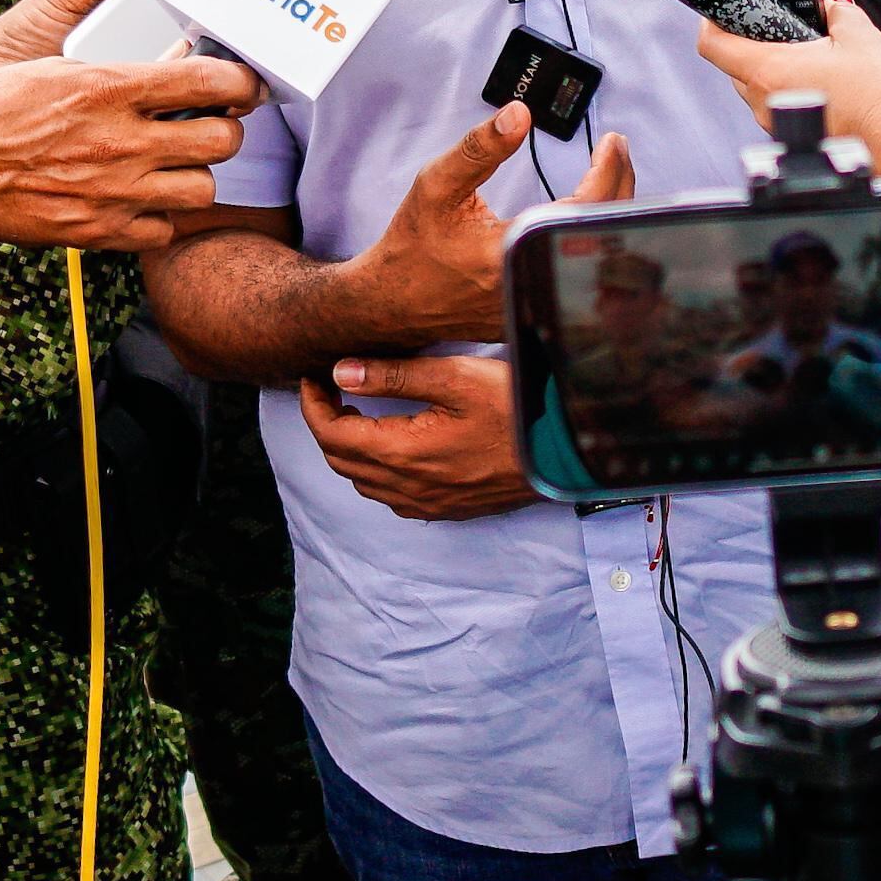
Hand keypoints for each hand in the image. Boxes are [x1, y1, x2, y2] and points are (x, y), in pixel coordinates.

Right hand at [0, 54, 259, 247]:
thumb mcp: (54, 68)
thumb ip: (118, 71)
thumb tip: (171, 65)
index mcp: (110, 89)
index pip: (209, 81)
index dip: (240, 80)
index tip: (242, 83)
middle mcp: (120, 142)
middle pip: (222, 141)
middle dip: (224, 129)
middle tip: (211, 123)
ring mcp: (113, 193)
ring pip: (202, 190)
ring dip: (195, 175)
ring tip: (174, 163)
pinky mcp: (98, 232)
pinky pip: (162, 231)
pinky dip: (159, 217)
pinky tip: (139, 198)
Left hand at [299, 356, 534, 520]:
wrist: (566, 453)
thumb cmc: (516, 410)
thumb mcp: (455, 378)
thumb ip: (394, 375)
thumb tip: (341, 371)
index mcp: (403, 453)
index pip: (331, 436)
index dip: (313, 405)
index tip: (314, 376)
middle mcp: (410, 488)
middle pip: (342, 462)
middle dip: (326, 425)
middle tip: (331, 389)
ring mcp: (429, 504)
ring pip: (365, 484)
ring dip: (349, 450)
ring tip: (357, 412)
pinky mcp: (448, 508)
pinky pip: (393, 498)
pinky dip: (376, 472)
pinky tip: (391, 446)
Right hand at [356, 107, 632, 344]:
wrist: (392, 303)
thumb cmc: (412, 246)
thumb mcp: (436, 186)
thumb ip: (479, 149)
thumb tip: (518, 114)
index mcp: (513, 248)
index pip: (586, 206)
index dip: (609, 170)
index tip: (613, 142)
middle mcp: (533, 279)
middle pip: (604, 231)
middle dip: (620, 184)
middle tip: (617, 150)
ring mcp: (539, 300)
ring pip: (597, 254)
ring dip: (611, 212)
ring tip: (611, 175)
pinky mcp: (539, 309)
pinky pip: (582, 271)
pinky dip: (593, 239)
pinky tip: (591, 216)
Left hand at [700, 0, 880, 175]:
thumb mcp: (861, 35)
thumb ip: (839, 10)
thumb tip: (834, 2)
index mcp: (769, 71)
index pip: (713, 45)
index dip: (711, 23)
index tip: (719, 13)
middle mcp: (764, 102)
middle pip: (734, 68)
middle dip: (747, 45)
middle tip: (772, 28)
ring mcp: (776, 125)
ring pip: (756, 90)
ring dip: (771, 71)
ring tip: (804, 55)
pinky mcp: (794, 140)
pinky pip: (777, 109)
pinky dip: (789, 93)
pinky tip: (820, 83)